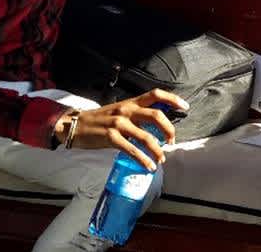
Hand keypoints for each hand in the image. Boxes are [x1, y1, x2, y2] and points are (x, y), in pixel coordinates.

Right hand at [61, 89, 189, 169]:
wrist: (74, 125)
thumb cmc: (100, 120)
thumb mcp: (120, 111)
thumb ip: (136, 115)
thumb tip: (156, 127)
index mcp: (131, 102)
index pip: (156, 94)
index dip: (173, 99)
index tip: (185, 107)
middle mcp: (127, 110)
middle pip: (156, 115)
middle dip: (169, 129)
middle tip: (172, 141)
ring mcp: (118, 123)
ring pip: (146, 136)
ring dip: (158, 150)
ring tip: (161, 159)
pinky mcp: (110, 137)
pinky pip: (132, 150)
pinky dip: (143, 159)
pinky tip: (148, 166)